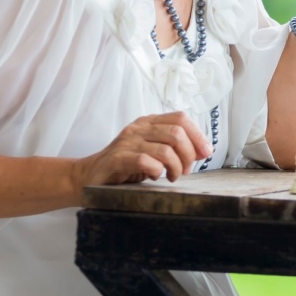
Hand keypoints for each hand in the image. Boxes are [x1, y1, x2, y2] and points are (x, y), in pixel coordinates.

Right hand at [71, 112, 212, 191]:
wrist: (90, 176)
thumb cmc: (126, 165)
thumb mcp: (154, 152)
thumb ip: (175, 148)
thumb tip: (203, 150)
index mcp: (149, 122)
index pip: (181, 118)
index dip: (198, 135)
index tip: (205, 153)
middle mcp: (138, 128)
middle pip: (177, 134)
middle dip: (188, 155)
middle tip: (184, 171)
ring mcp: (126, 142)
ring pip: (165, 149)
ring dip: (175, 167)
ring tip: (172, 176)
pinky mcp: (117, 158)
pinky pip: (146, 161)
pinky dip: (157, 171)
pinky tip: (155, 176)